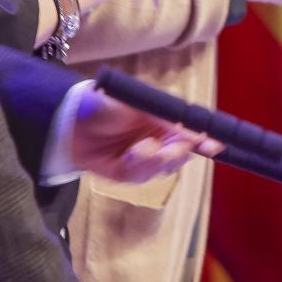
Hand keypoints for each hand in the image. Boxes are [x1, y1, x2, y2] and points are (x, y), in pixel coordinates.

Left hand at [68, 89, 218, 183]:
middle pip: (182, 155)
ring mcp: (144, 158)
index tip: (213, 146)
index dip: (205, 141)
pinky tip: (125, 159)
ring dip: (151, 162)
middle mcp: (159, 140)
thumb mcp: (137, 105)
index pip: (192, 131)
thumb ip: (166, 116)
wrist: (68, 123)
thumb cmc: (104, 104)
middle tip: (163, 149)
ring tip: (135, 151)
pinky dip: (136, 169)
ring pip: (163, 169)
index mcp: (165, 120)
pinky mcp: (128, 174)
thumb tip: (193, 128)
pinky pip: (142, 177)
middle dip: (174, 154)